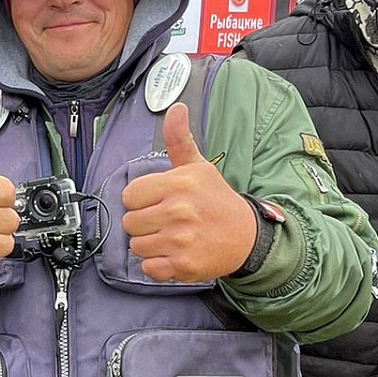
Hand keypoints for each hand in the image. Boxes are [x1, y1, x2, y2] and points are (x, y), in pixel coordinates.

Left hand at [122, 102, 256, 281]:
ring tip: (170, 238)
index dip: (141, 200)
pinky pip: (149, 268)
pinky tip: (173, 255)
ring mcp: (181, 240)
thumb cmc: (216, 200)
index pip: (129, 195)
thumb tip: (175, 108)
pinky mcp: (184, 265)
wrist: (247, 236)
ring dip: (149, 245)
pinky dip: (158, 266)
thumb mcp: (198, 167)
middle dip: (144, 223)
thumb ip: (178, 140)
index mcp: (179, 184)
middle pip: (130, 222)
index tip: (157, 202)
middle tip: (165, 221)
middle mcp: (179, 211)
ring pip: (136, 246)